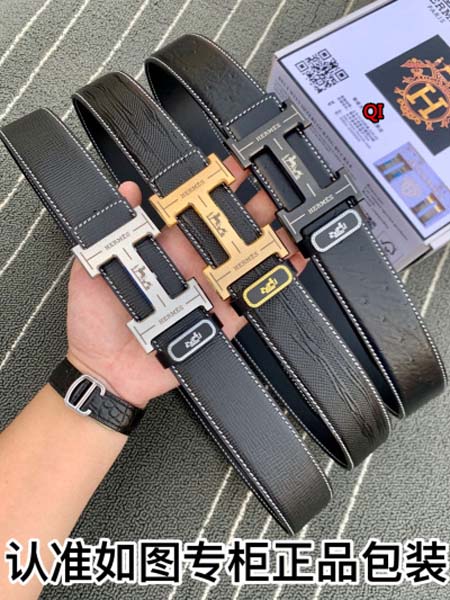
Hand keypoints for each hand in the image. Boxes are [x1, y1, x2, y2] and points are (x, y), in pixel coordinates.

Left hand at [67, 158, 305, 408]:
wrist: (107, 371)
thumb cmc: (95, 322)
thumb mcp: (91, 270)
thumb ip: (109, 232)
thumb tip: (125, 190)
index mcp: (165, 249)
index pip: (193, 209)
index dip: (213, 186)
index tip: (229, 165)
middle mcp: (193, 265)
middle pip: (228, 229)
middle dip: (252, 205)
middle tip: (274, 183)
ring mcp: (211, 291)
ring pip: (247, 258)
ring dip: (271, 236)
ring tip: (292, 216)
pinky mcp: (224, 319)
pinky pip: (254, 298)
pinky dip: (276, 279)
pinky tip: (295, 260)